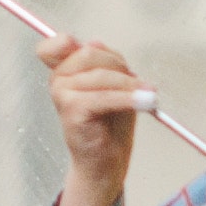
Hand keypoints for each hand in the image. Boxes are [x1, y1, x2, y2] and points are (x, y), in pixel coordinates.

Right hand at [39, 32, 146, 205]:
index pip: (56, 44)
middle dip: (119, 66)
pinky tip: (146, 103)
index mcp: (63, 71)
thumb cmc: (109, 124)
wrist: (105, 162)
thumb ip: (104, 62)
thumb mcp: (112, 84)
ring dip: (130, 85)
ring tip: (149, 96)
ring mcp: (61, 95)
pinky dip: (127, 99)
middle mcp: (57, 81)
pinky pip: (104, 96)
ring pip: (101, 75)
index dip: (68, 43)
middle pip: (90, 53)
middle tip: (139, 84)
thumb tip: (96, 43)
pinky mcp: (72, 110)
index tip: (93, 52)